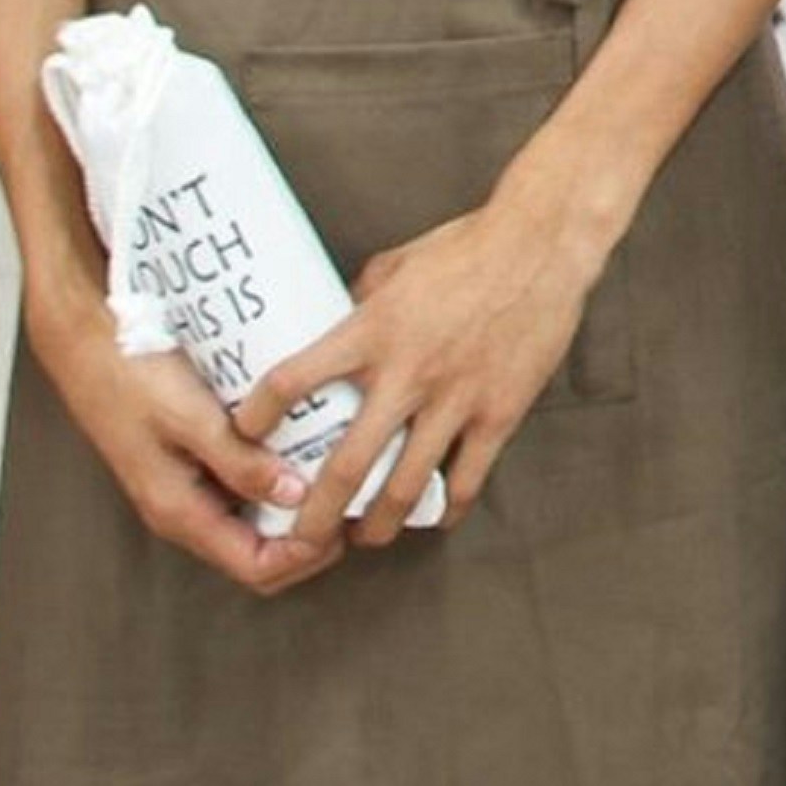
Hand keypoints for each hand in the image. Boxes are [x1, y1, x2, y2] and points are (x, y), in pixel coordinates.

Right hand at [26, 281, 336, 591]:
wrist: (84, 342)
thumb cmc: (129, 376)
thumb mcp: (189, 418)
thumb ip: (239, 460)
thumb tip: (296, 497)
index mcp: (180, 512)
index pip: (256, 568)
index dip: (306, 555)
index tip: (343, 521)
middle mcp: (184, 511)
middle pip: (259, 554)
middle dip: (308, 539)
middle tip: (349, 498)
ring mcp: (186, 488)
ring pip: (251, 522)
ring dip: (294, 508)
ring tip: (334, 471)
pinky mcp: (188, 462)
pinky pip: (240, 488)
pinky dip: (273, 479)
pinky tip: (301, 445)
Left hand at [241, 181, 614, 542]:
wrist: (541, 245)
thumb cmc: (465, 248)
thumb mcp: (394, 267)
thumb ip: (358, 304)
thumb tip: (329, 329)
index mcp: (371, 332)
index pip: (293, 381)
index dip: (258, 416)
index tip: (243, 436)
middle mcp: (407, 374)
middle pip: (347, 465)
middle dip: (314, 514)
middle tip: (294, 540)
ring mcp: (455, 399)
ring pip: (406, 486)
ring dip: (377, 524)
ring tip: (363, 539)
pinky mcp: (499, 412)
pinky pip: (468, 477)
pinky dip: (449, 506)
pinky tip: (436, 516)